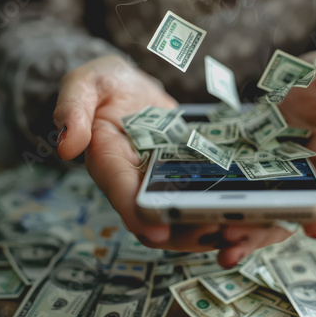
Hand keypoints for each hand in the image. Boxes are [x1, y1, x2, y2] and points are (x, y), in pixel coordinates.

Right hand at [53, 56, 232, 257]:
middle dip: (185, 231)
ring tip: (241, 227)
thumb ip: (74, 109)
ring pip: (181, 215)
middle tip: (219, 232)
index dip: (136, 213)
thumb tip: (68, 147)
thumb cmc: (104, 84)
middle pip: (156, 218)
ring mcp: (161, 180)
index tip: (158, 231)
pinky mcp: (184, 174)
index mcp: (108, 161)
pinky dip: (219, 206)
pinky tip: (247, 208)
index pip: (120, 192)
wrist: (129, 87)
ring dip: (208, 225)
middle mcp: (134, 180)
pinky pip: (200, 196)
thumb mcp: (85, 84)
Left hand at [217, 52, 315, 264]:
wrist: (296, 84)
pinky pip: (244, 199)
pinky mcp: (256, 177)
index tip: (315, 227)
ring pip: (267, 213)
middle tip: (239, 240)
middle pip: (295, 210)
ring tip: (220, 245)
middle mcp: (312, 177)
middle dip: (269, 229)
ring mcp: (281, 181)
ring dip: (244, 232)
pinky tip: (204, 223)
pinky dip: (228, 213)